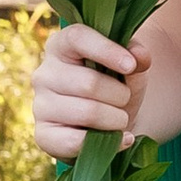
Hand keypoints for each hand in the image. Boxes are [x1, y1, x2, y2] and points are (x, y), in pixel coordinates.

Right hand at [31, 22, 146, 160]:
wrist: (109, 122)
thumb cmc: (115, 85)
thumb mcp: (130, 65)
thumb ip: (136, 55)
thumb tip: (140, 57)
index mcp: (61, 46)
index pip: (77, 37)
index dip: (106, 50)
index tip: (131, 65)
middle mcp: (44, 74)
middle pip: (89, 83)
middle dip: (120, 95)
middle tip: (125, 99)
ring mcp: (40, 106)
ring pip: (87, 112)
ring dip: (117, 119)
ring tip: (121, 118)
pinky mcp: (44, 135)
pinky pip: (76, 141)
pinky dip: (109, 143)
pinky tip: (123, 138)